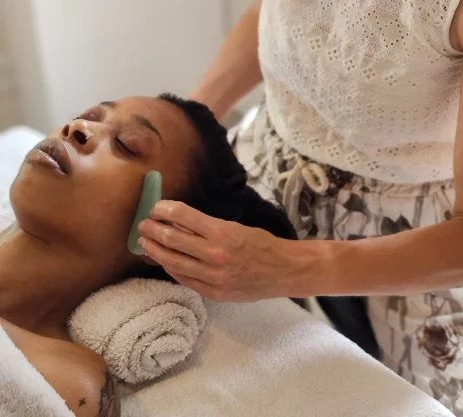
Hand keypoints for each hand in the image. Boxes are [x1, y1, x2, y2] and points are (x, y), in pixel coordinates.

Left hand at [137, 201, 296, 301]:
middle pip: (172, 240)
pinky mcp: (213, 293)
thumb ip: (207, 227)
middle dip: (153, 231)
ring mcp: (213, 276)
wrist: (282, 271)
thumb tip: (178, 221)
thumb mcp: (235, 227)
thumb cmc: (261, 244)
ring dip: (155, 252)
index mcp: (222, 232)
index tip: (156, 208)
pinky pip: (184, 279)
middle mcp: (214, 254)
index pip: (183, 216)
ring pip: (173, 262)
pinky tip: (163, 261)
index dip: (164, 210)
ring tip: (145, 244)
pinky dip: (171, 268)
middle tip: (143, 225)